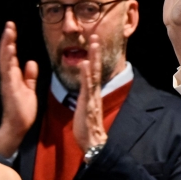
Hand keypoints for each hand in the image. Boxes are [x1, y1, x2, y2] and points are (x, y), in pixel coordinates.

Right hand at [0, 21, 38, 156]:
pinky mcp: (10, 89)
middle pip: (5, 54)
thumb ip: (29, 76)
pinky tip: (11, 50)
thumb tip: (31, 62)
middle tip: (9, 24)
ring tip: (9, 31)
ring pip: (5, 60)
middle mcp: (8, 77)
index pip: (10, 55)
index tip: (12, 28)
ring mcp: (8, 82)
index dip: (11, 42)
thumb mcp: (29, 89)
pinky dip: (9, 60)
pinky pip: (8, 72)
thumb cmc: (22, 110)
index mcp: (13, 76)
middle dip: (7, 39)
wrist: (18, 127)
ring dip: (6, 45)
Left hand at [73, 36, 106, 153]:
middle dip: (96, 52)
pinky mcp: (88, 103)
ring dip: (93, 57)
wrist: (93, 143)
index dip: (93, 57)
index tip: (93, 43)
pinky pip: (87, 86)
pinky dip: (86, 74)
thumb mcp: (85, 109)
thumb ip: (86, 99)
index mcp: (92, 94)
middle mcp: (94, 93)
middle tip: (96, 35)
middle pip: (96, 68)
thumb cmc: (87, 129)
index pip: (93, 72)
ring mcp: (92, 97)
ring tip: (93, 42)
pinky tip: (86, 63)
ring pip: (94, 74)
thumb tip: (84, 92)